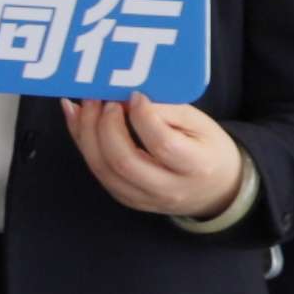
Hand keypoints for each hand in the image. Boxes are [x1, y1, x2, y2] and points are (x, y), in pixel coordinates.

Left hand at [65, 94, 246, 220]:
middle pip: (123, 161)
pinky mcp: (126, 198)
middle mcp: (168, 189)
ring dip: (86, 132)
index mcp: (196, 167)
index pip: (162, 144)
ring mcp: (143, 199)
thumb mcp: (201, 124)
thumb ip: (168, 109)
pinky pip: (97, 171)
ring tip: (86, 103)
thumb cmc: (207, 150)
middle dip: (105, 125)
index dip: (143, 116)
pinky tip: (79, 118)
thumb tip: (129, 95)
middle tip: (103, 97)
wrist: (215, 190)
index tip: (135, 94)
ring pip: (102, 169)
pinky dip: (83, 142)